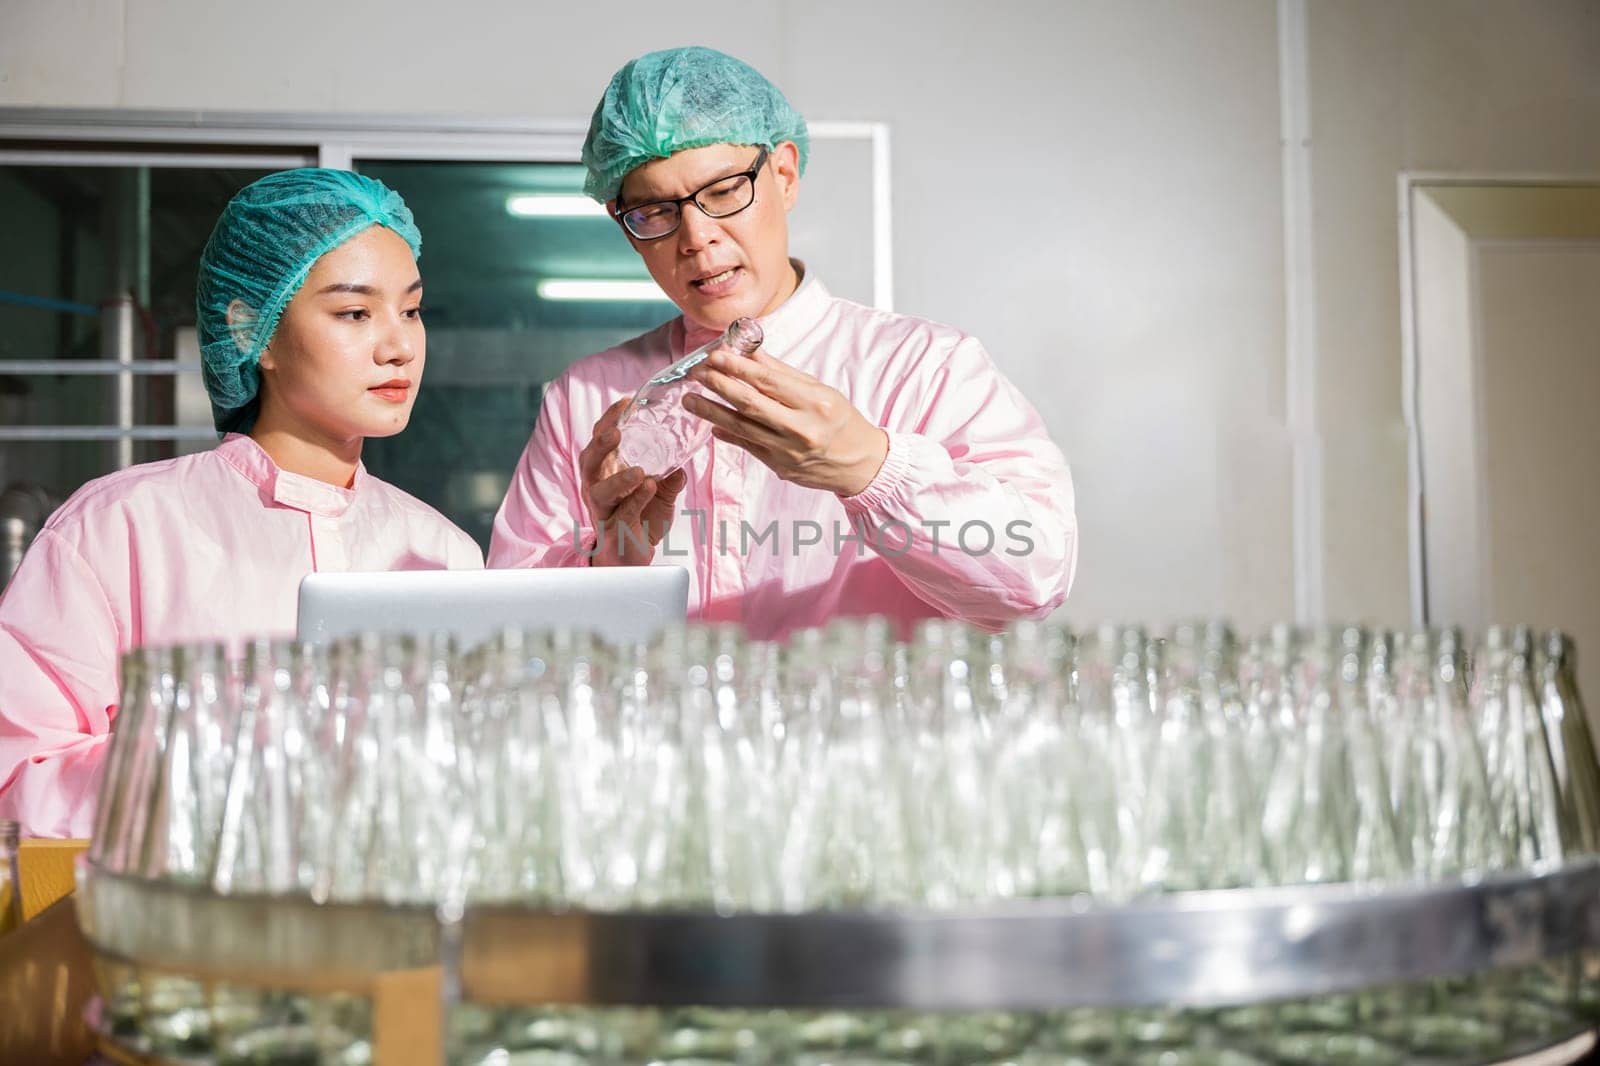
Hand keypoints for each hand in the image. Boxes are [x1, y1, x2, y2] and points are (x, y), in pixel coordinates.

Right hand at [579, 398, 687, 565]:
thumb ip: (671, 477)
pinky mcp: (614, 529)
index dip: (610, 420)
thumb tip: (684, 463)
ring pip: (599, 490)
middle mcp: (597, 487)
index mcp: (605, 471)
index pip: (600, 440)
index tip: (626, 402)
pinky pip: (624, 512)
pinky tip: (650, 487)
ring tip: (639, 470)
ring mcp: (603, 509)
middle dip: (600, 444)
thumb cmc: (641, 519)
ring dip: (618, 478)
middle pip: (589, 461)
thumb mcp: (661, 494)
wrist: (632, 558)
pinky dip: (637, 499)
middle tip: (616, 432)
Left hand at [684, 347, 888, 495]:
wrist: (859, 463)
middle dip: (718, 385)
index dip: (737, 367)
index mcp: (815, 402)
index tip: (715, 355)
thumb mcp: (820, 390)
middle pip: (750, 403)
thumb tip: (752, 352)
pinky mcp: (779, 467)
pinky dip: (728, 433)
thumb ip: (783, 373)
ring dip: (711, 411)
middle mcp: (801, 428)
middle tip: (697, 373)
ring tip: (690, 399)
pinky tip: (712, 424)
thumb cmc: (842, 422)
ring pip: (741, 427)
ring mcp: (788, 451)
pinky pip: (747, 446)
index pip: (768, 380)